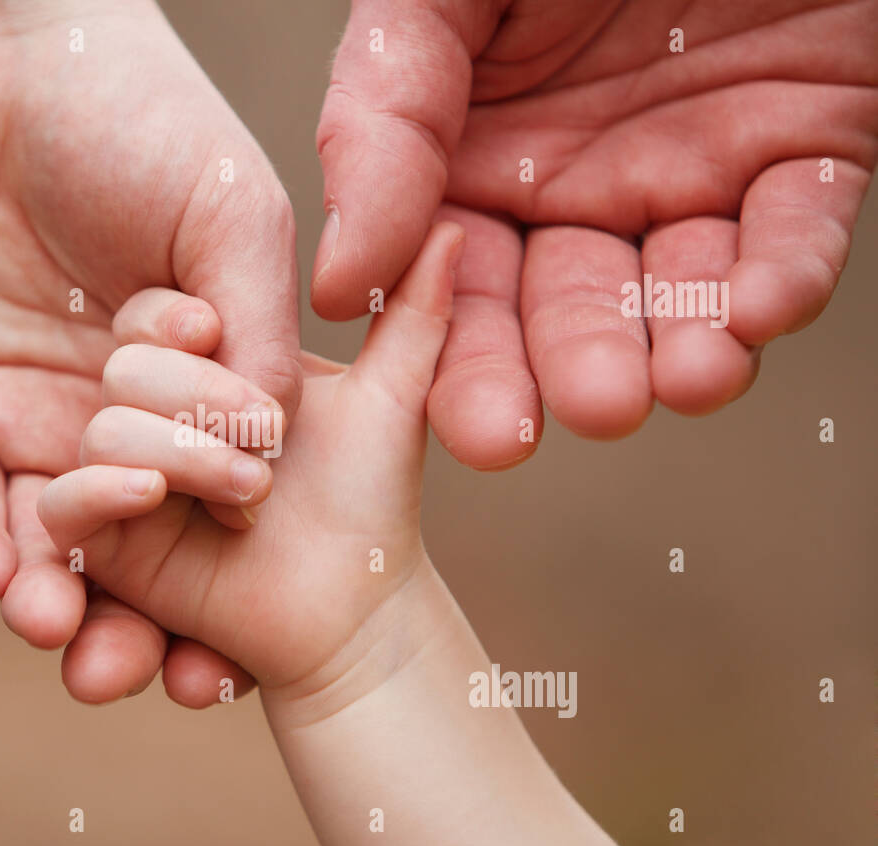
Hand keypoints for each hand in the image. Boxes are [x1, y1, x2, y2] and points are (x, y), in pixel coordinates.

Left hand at [0, 0, 301, 703]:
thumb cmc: (138, 119)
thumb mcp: (233, 220)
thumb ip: (259, 333)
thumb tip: (269, 449)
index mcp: (199, 386)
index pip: (220, 505)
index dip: (231, 586)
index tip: (241, 658)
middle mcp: (117, 417)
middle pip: (132, 548)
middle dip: (137, 625)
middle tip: (148, 678)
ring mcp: (33, 415)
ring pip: (45, 536)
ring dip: (52, 599)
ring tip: (62, 638)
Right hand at [40, 222, 632, 845]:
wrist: (353, 613)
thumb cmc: (369, 506)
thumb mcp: (389, 401)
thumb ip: (414, 317)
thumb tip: (448, 232)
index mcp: (203, 372)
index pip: (155, 323)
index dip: (178, 327)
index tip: (212, 329)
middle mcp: (152, 417)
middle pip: (122, 377)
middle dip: (188, 402)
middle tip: (262, 438)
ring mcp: (117, 476)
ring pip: (99, 431)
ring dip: (164, 458)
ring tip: (240, 493)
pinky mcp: (101, 544)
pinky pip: (62, 508)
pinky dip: (96, 492)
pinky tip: (150, 495)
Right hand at [313, 0, 876, 467]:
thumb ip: (381, 124)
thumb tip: (335, 280)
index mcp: (473, 160)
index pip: (455, 290)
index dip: (464, 364)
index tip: (481, 427)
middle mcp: (573, 183)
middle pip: (565, 313)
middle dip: (575, 372)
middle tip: (584, 408)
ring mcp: (688, 168)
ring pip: (679, 294)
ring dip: (683, 347)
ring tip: (683, 377)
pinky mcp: (803, 144)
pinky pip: (799, 226)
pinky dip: (785, 272)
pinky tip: (759, 305)